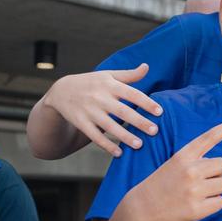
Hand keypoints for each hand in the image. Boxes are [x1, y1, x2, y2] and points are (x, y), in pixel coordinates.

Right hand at [43, 64, 162, 156]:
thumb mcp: (108, 75)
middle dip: (139, 122)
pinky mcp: (81, 123)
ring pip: (109, 126)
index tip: (160, 112)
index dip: (146, 103)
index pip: (132, 94)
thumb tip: (147, 66)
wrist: (61, 91)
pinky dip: (106, 145)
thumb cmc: (92, 83)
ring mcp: (89, 111)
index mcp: (110, 85)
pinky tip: (119, 153)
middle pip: (123, 111)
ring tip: (140, 145)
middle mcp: (100, 98)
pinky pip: (95, 136)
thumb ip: (129, 75)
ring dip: (124, 136)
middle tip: (155, 131)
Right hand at [124, 117, 221, 220]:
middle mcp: (190, 170)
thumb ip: (195, 160)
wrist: (141, 209)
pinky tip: (196, 206)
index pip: (208, 138)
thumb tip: (221, 164)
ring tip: (195, 194)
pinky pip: (221, 202)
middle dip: (216, 173)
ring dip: (215, 189)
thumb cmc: (163, 185)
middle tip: (198, 181)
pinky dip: (212, 205)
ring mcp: (194, 190)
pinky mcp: (197, 209)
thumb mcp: (174, 164)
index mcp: (183, 156)